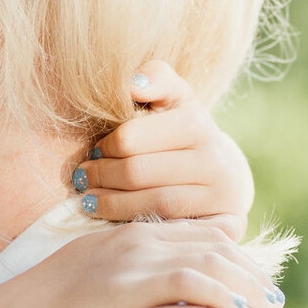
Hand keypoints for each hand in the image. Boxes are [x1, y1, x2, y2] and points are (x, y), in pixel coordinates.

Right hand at [0, 219, 284, 307]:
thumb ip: (125, 281)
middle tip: (274, 295)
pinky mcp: (125, 286)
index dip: (232, 255)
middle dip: (248, 268)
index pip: (195, 234)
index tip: (253, 279)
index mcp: (126, 236)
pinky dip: (217, 291)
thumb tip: (157, 302)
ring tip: (270, 307)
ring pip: (207, 260)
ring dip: (245, 282)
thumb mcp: (88, 285)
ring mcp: (130, 260)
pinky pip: (185, 281)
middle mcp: (134, 240)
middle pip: (210, 243)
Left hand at [64, 59, 253, 240]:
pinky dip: (137, 225)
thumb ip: (154, 79)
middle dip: (101, 176)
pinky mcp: (226, 226)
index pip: (131, 139)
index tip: (92, 152)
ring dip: (111, 204)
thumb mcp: (172, 98)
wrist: (224, 172)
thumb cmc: (181, 130)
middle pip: (138, 173)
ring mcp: (224, 196)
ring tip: (88, 202)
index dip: (105, 147)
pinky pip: (171, 229)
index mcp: (197, 124)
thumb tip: (132, 84)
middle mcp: (217, 161)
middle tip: (82, 179)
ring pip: (153, 204)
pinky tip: (116, 221)